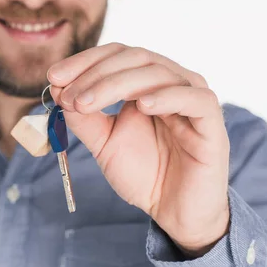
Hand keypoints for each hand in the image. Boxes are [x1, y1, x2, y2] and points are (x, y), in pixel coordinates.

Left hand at [47, 43, 230, 255]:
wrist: (173, 211)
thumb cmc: (144, 174)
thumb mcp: (104, 143)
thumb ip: (84, 117)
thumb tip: (56, 87)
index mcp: (147, 84)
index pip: (117, 55)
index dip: (86, 61)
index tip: (54, 76)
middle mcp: (171, 84)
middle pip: (135, 59)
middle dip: (96, 74)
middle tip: (69, 97)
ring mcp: (193, 100)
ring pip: (159, 73)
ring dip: (118, 84)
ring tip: (88, 103)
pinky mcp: (212, 122)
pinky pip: (195, 99)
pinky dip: (168, 97)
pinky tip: (142, 105)